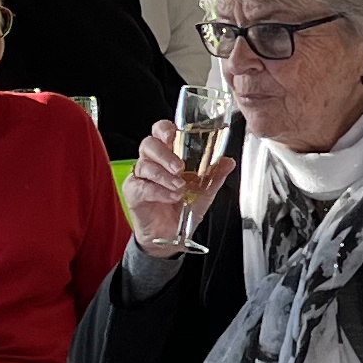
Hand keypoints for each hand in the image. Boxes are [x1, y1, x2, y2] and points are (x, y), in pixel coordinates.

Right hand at [124, 127, 232, 253]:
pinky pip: (142, 187)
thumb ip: (215, 174)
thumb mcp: (204, 190)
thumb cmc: (184, 206)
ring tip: (179, 186)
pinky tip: (172, 196)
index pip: (160, 131)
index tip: (174, 135)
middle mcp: (151, 161)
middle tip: (180, 167)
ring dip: (164, 175)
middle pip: (149, 144)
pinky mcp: (133, 193)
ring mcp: (140, 176)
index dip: (164, 129)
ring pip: (145, 165)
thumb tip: (228, 162)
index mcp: (168, 153)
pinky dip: (159, 191)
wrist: (172, 234)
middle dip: (165, 154)